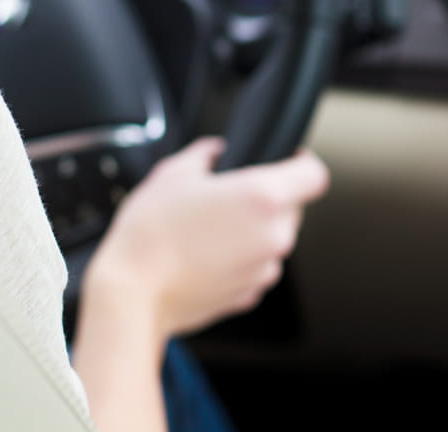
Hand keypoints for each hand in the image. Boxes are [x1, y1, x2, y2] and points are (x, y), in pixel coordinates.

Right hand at [82, 137, 330, 339]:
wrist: (132, 294)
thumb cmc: (150, 236)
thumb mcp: (172, 174)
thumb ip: (204, 154)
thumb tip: (215, 152)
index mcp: (263, 197)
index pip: (314, 174)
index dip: (302, 162)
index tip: (288, 160)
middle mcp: (274, 236)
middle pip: (292, 207)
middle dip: (267, 198)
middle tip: (226, 196)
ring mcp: (264, 269)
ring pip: (273, 238)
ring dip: (252, 231)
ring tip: (208, 229)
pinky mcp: (250, 294)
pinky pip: (255, 266)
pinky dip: (239, 258)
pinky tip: (205, 254)